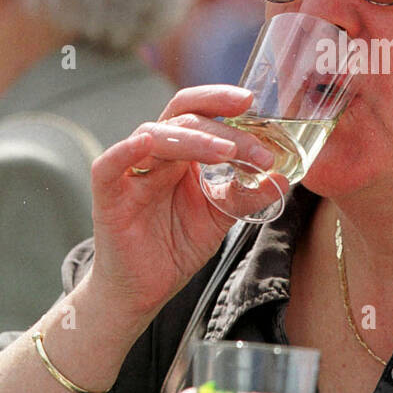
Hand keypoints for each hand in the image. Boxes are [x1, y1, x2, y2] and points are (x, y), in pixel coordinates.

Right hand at [86, 85, 284, 324]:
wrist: (144, 291)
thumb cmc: (175, 247)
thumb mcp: (220, 218)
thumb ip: (247, 196)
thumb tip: (284, 178)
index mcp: (181, 155)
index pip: (197, 112)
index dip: (219, 100)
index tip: (250, 102)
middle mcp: (156, 157)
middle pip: (182, 119)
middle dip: (221, 126)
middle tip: (256, 147)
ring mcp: (130, 174)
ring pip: (154, 137)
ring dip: (193, 139)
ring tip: (227, 151)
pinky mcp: (109, 199)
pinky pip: (108, 167)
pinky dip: (125, 151)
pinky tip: (145, 144)